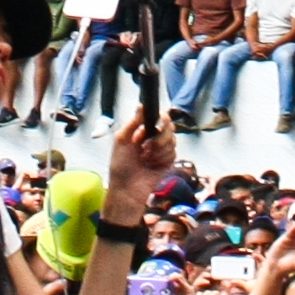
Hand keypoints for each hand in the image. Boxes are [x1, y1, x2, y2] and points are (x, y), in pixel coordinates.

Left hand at [106, 101, 175, 215]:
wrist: (128, 189)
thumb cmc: (120, 166)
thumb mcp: (121, 140)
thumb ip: (133, 122)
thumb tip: (141, 105)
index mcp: (142, 131)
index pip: (158, 117)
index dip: (161, 118)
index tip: (159, 121)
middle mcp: (153, 138)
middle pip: (169, 126)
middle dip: (160, 136)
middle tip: (147, 146)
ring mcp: (162, 150)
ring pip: (172, 139)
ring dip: (158, 149)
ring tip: (146, 159)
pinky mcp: (169, 161)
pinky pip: (173, 152)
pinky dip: (162, 158)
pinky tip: (152, 165)